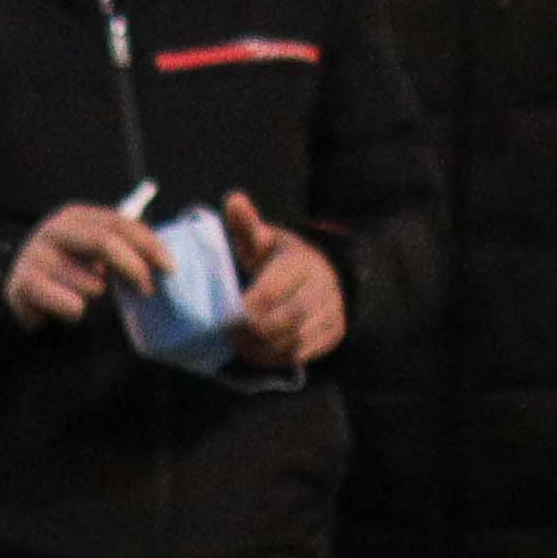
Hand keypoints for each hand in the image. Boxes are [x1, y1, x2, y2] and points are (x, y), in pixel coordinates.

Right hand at [5, 198, 171, 325]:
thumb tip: (164, 264)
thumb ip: (124, 252)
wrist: (26, 300)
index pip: (119, 223)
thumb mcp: (97, 258)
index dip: (148, 244)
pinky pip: (70, 304)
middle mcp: (54, 229)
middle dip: (132, 267)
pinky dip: (76, 311)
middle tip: (147, 289)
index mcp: (76, 217)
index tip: (170, 267)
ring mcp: (35, 255)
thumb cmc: (68, 276)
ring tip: (86, 298)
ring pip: (88, 281)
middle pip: (103, 241)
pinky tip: (68, 310)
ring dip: (96, 294)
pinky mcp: (24, 283)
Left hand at [222, 191, 345, 365]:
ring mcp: (331, 312)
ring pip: (293, 340)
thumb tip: (233, 199)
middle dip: (252, 332)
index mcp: (301, 262)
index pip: (272, 291)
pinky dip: (275, 358)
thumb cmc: (281, 259)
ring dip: (261, 349)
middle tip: (228, 336)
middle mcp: (322, 287)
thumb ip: (247, 224)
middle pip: (284, 319)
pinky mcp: (332, 333)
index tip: (224, 316)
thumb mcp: (265, 239)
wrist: (324, 274)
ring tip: (238, 346)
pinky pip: (302, 354)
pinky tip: (256, 353)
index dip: (246, 307)